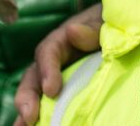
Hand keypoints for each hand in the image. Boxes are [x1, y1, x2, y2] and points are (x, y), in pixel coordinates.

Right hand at [11, 2, 103, 125]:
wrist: (113, 31)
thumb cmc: (105, 25)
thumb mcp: (101, 24)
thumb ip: (90, 29)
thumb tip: (73, 31)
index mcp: (60, 41)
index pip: (48, 52)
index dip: (47, 70)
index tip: (51, 89)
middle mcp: (50, 61)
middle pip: (33, 76)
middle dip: (28, 96)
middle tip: (29, 115)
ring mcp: (51, 77)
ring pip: (33, 92)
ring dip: (27, 110)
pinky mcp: (57, 91)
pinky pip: (42, 103)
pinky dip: (34, 117)